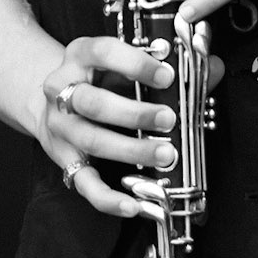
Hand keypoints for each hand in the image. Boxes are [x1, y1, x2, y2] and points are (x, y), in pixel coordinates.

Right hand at [39, 34, 180, 221]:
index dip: (136, 64)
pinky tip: (134, 204)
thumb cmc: (97, 78)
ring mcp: (61, 126)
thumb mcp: (122, 62)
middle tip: (169, 119)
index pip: (103, 53)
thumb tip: (212, 68)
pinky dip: (109, 197)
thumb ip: (168, 66)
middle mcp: (63, 89)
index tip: (167, 76)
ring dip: (130, 150)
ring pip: (91, 140)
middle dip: (134, 113)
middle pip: (93, 102)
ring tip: (164, 154)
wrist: (46, 99)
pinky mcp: (63, 158)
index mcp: (81, 55)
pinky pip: (84, 182)